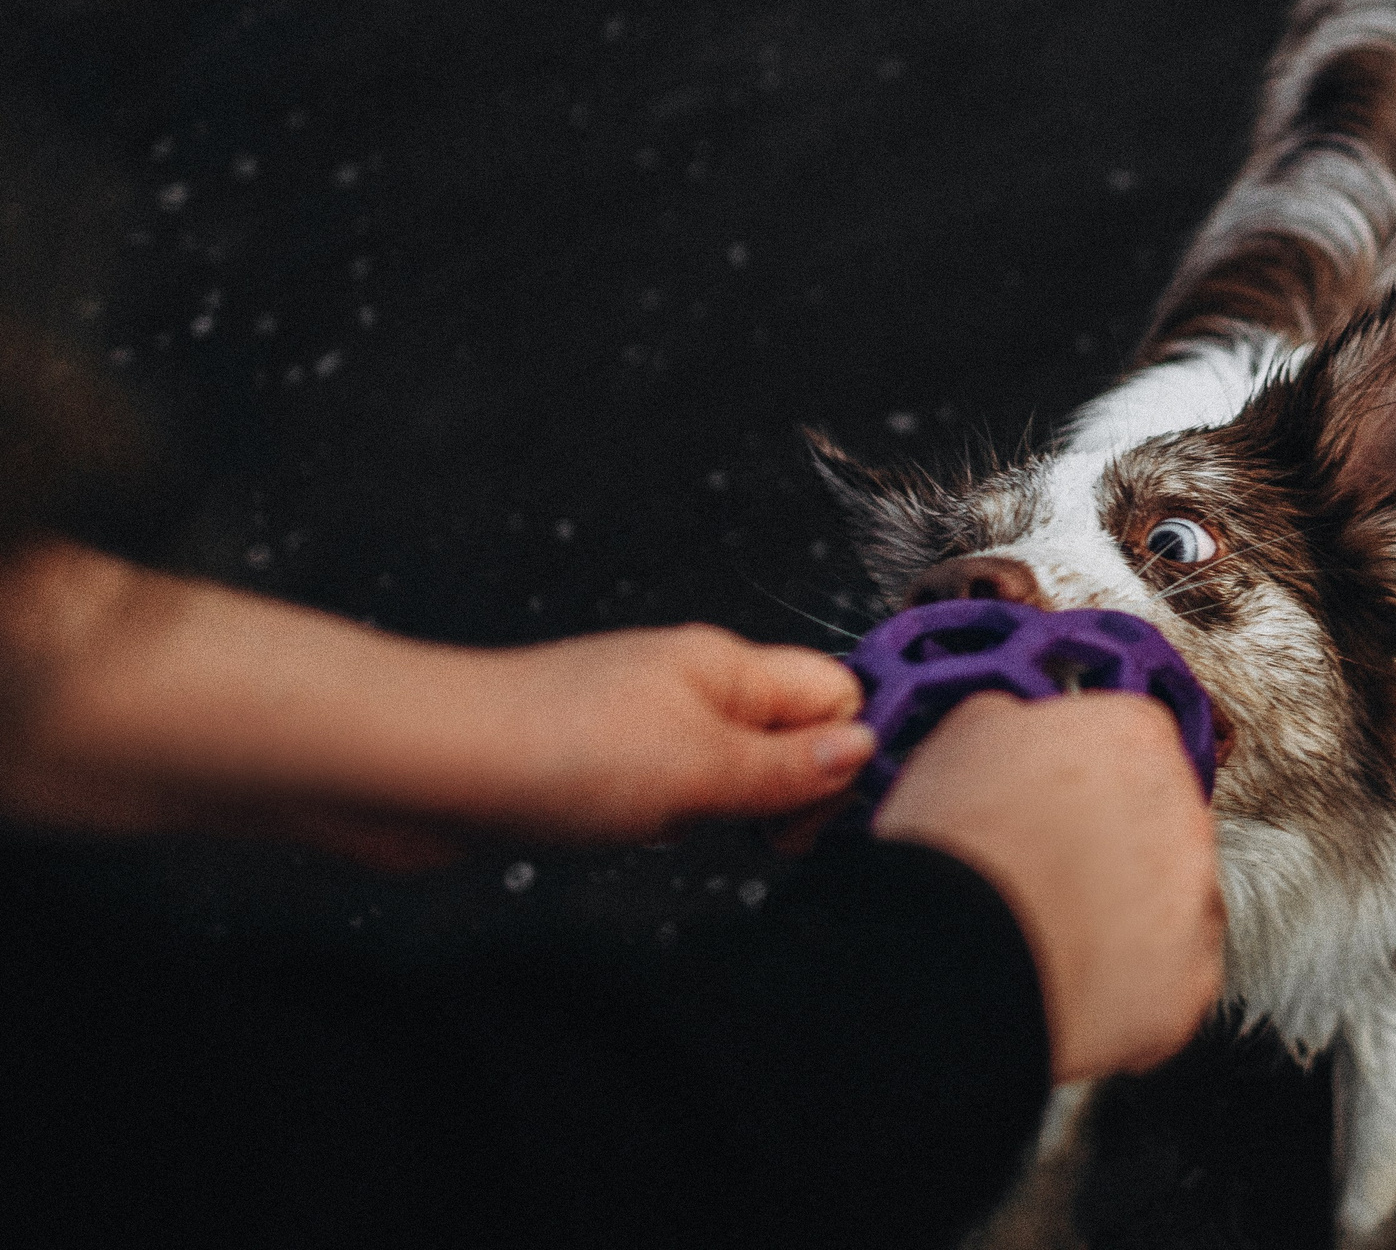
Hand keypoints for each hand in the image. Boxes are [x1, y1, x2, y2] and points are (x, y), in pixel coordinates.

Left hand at [469, 624, 871, 845]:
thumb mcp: (699, 768)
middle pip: (787, 734)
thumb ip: (789, 767)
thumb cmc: (550, 747)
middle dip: (790, 791)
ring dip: (726, 813)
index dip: (849, 749)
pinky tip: (638, 837)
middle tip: (761, 835)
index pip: (834, 691)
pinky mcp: (597, 766)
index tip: (829, 809)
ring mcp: (642, 725)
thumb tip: (865, 750)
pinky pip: (670, 794)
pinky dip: (670, 823)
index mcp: (727, 666)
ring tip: (684, 831)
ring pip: (729, 771)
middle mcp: (690, 686)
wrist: (422, 769)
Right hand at [876, 691, 1224, 1083]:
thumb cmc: (958, 846)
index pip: (1134, 744)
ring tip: (1055, 933)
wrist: (955, 952)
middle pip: (1159, 824)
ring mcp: (1195, 899)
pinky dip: (1129, 982)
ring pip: (1172, 903)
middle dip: (1113, 847)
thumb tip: (1021, 728)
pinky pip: (1168, 976)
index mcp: (1135, 739)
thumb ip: (1019, 722)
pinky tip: (1073, 978)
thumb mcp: (968, 735)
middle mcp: (1184, 813)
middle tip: (1050, 873)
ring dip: (1127, 915)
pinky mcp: (1190, 978)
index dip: (1088, 779)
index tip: (1059, 803)